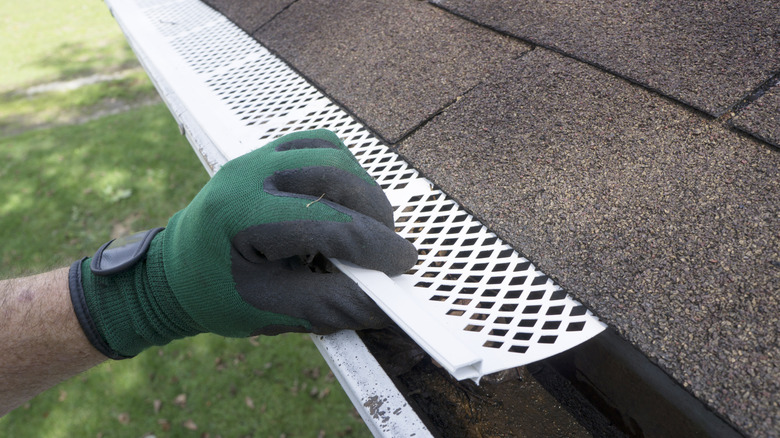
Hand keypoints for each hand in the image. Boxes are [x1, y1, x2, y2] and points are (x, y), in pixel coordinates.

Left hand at [70, 129, 417, 358]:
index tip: (404, 264)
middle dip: (375, 213)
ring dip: (362, 188)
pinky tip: (346, 201)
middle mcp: (249, 175)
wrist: (173, 272)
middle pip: (338, 175)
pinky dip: (343, 170)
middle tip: (387, 248)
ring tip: (368, 225)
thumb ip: (334, 305)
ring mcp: (255, 157)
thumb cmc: (218, 296)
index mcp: (244, 218)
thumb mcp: (274, 312)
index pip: (331, 224)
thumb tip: (388, 304)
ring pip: (333, 153)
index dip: (378, 246)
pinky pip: (318, 145)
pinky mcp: (263, 152)